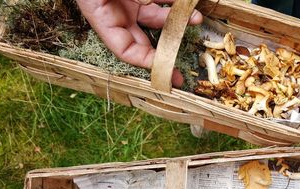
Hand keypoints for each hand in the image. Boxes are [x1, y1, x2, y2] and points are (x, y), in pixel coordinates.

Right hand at [76, 0, 202, 86]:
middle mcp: (118, 15)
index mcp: (103, 19)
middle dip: (165, 51)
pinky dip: (172, 2)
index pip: (125, 50)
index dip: (146, 62)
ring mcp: (130, 3)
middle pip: (144, 41)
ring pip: (157, 18)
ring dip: (176, 20)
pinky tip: (188, 2)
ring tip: (195, 18)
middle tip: (182, 71)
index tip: (168, 67)